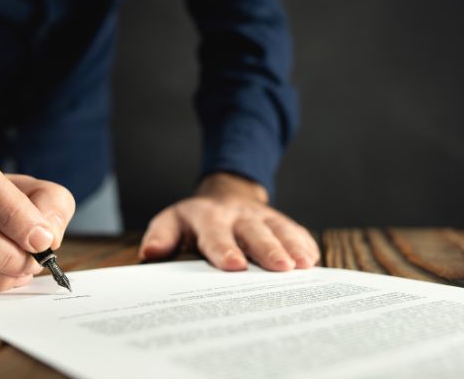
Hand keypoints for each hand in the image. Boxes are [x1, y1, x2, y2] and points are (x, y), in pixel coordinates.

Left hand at [139, 172, 319, 270]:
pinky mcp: (280, 221)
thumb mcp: (172, 222)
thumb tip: (150, 253)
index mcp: (208, 217)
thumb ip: (161, 236)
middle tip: (281, 268)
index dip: (225, 249)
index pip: (216, 235)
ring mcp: (262, 216)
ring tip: (304, 265)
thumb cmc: (195, 221)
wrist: (225, 195)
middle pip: (255, 233)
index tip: (234, 266)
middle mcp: (238, 215)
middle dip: (268, 250)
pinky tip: (313, 260)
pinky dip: (305, 244)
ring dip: (293, 247)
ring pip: (280, 230)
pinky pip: (296, 231)